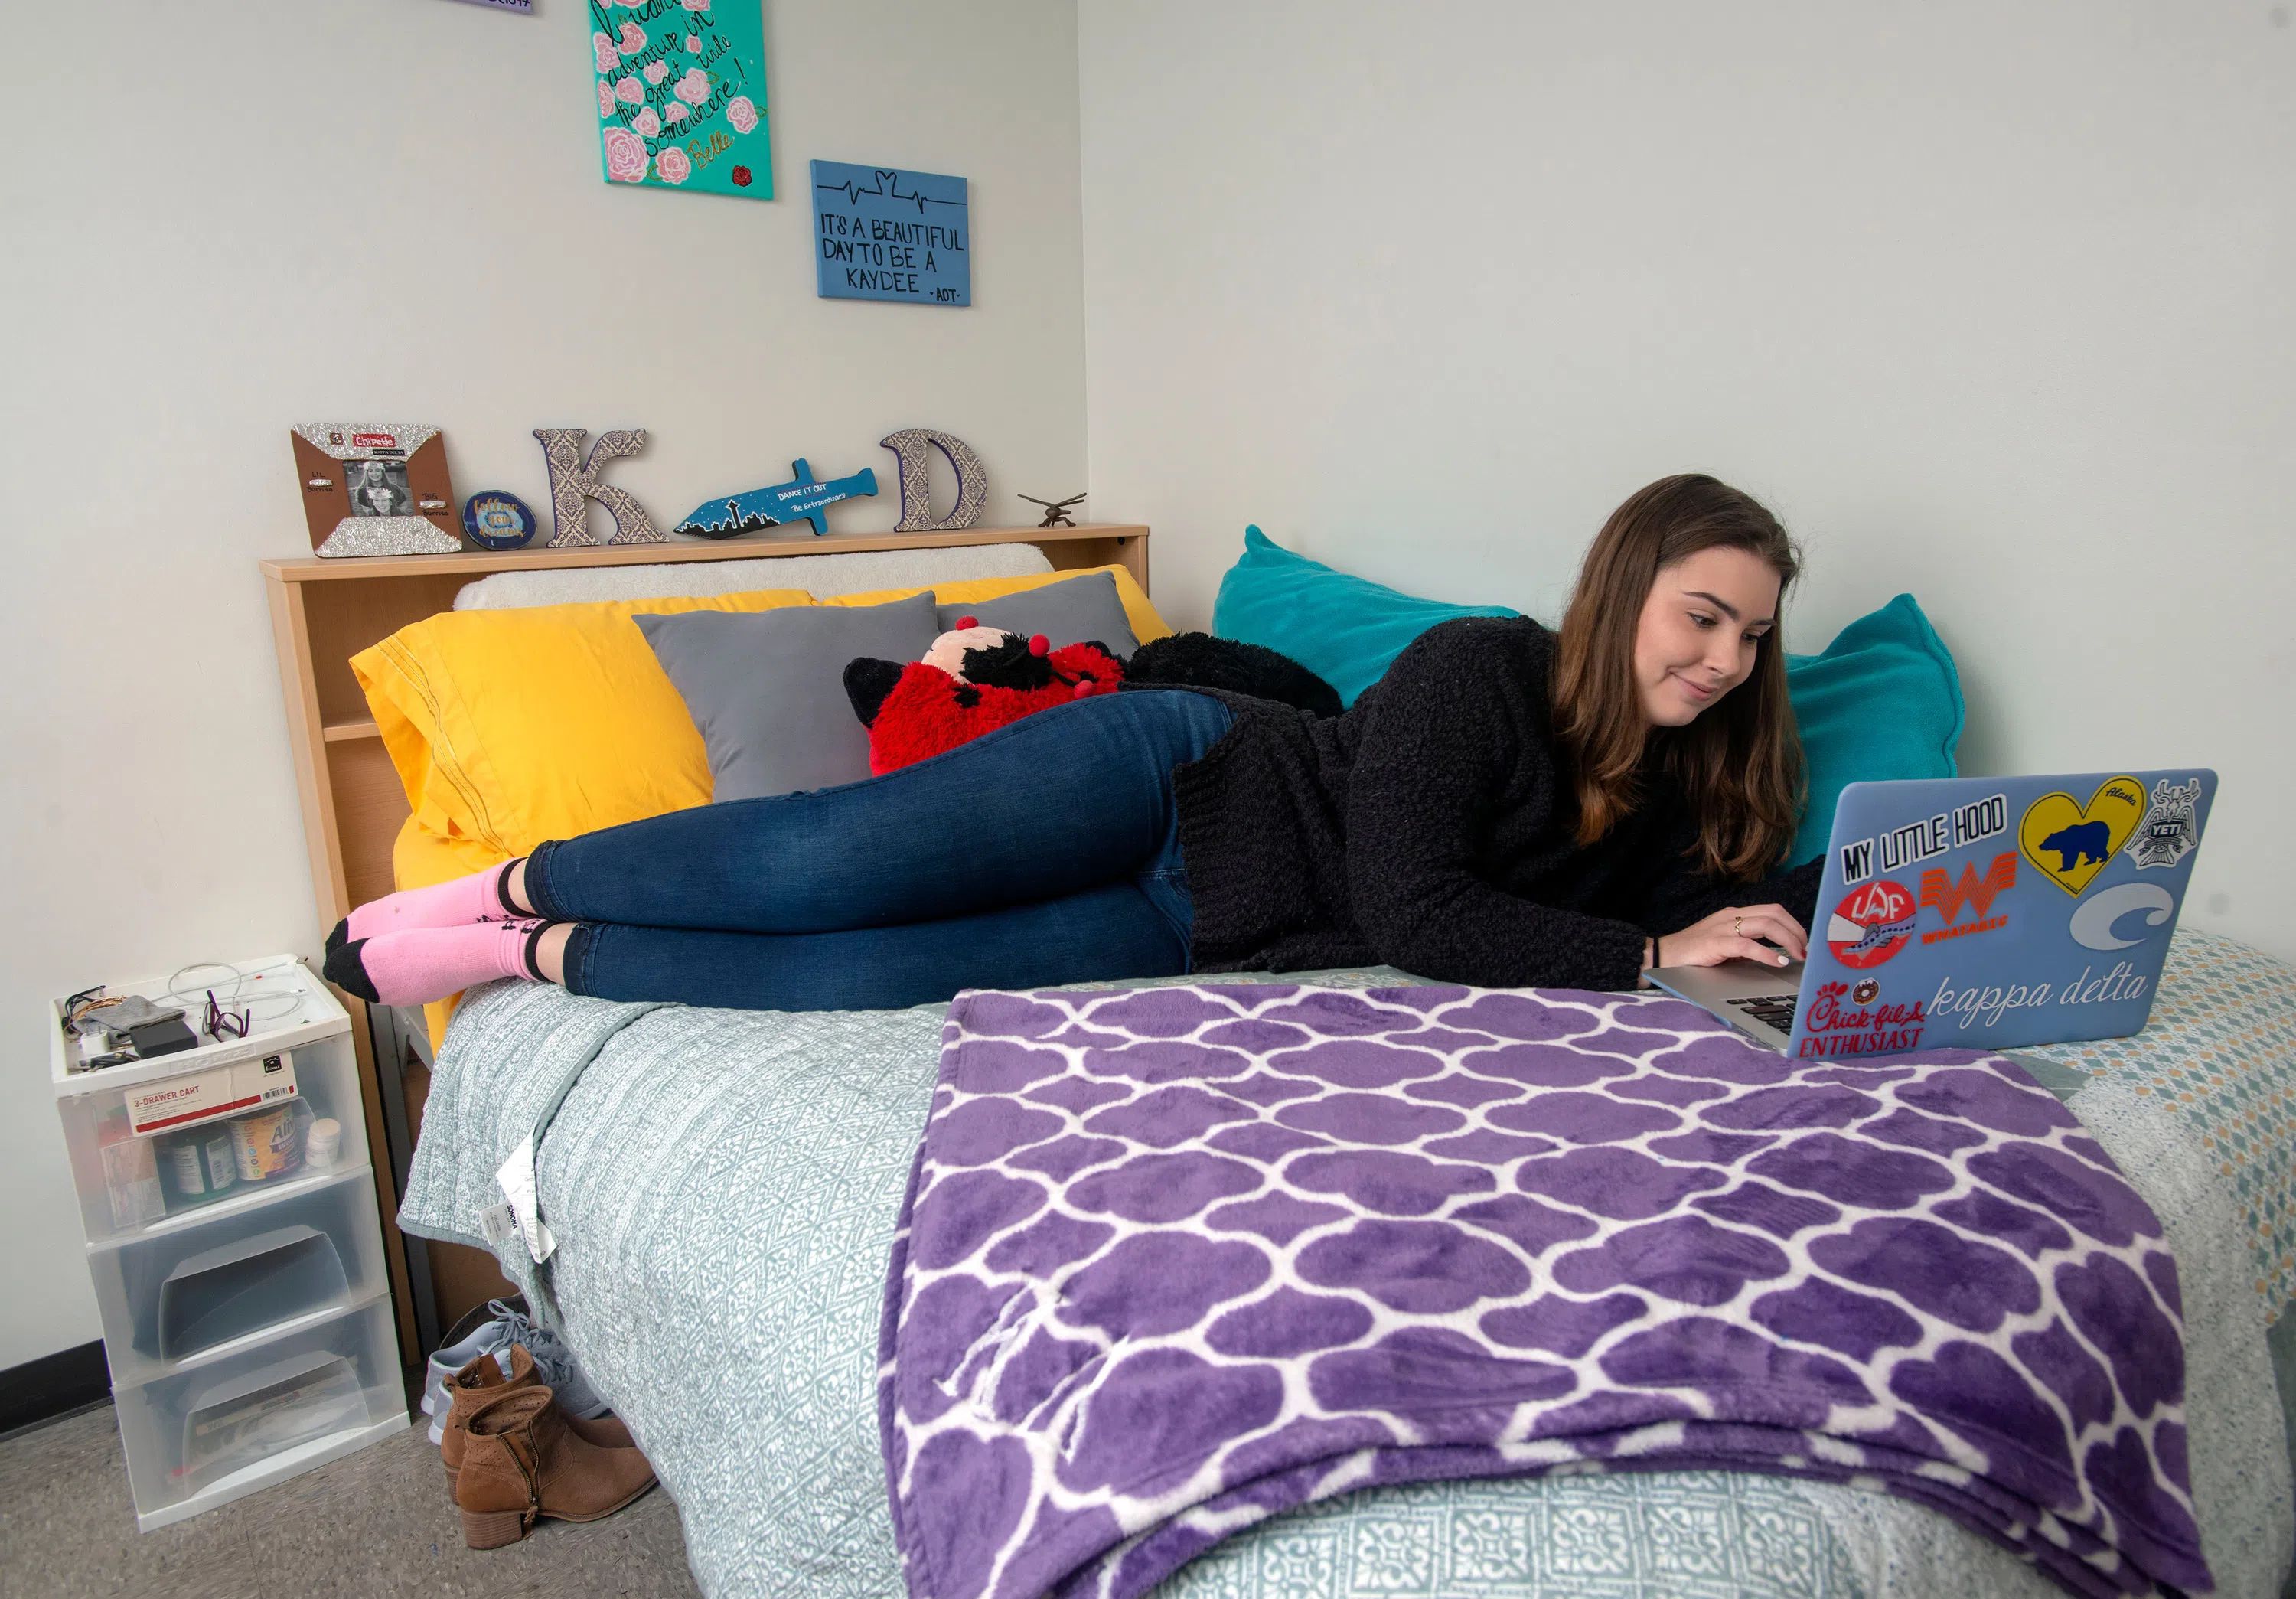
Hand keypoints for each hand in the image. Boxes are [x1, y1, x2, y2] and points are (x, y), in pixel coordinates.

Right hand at [1656, 903, 1807, 968]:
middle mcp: (1731, 916)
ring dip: (1789, 940)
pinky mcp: (1716, 943)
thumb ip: (1747, 946)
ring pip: (1767, 924)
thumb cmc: (1693, 954)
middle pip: (1775, 913)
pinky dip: (1768, 954)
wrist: (1662, 956)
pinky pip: (1748, 945)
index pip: (1773, 911)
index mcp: (1735, 914)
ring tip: (1798, 956)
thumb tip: (1776, 957)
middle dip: (1797, 931)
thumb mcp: (1725, 946)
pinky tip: (1778, 962)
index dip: (1794, 924)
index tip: (1805, 942)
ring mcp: (1723, 928)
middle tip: (1807, 950)